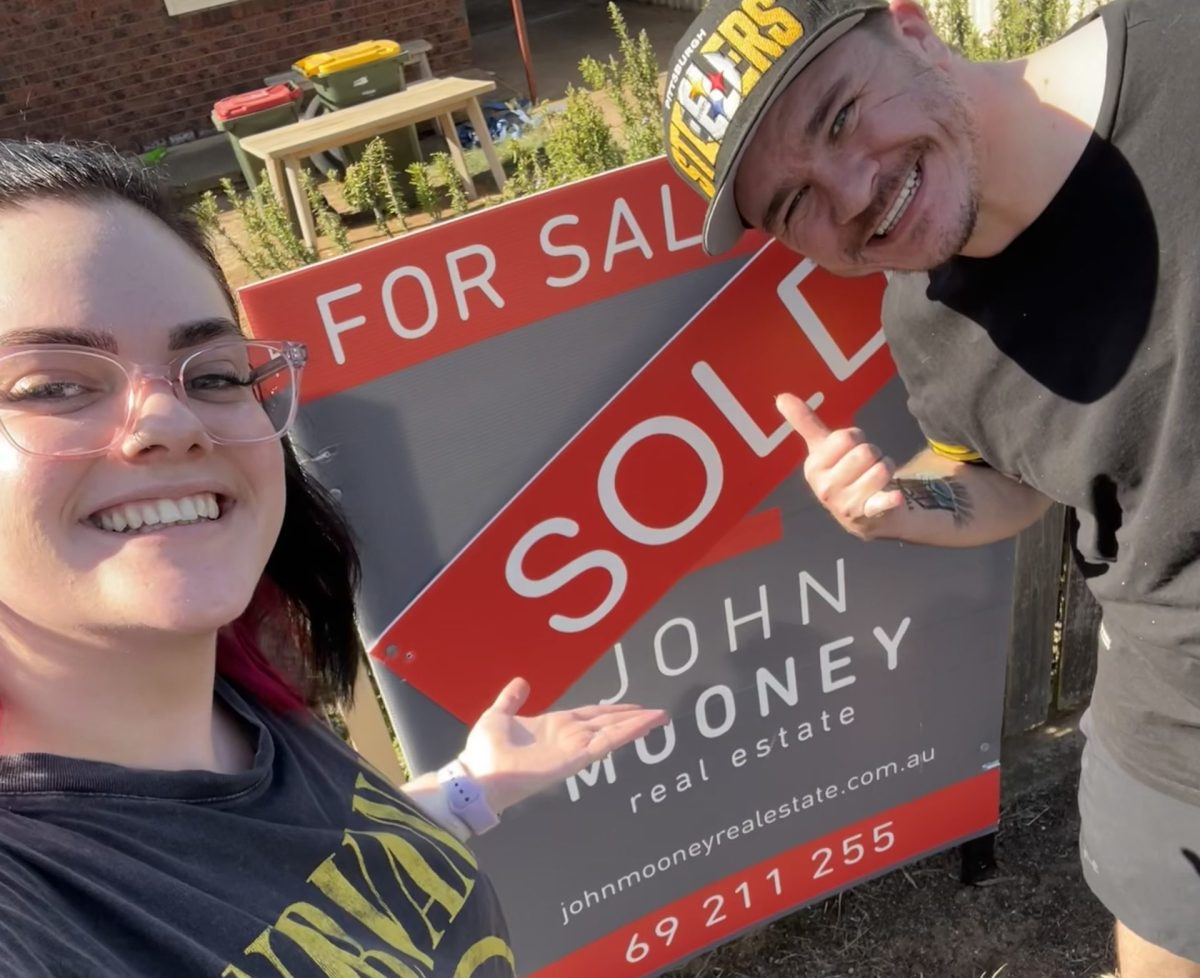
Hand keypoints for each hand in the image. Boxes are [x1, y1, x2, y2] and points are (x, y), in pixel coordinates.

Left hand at [457, 678, 668, 814]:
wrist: (478, 774)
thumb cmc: (485, 749)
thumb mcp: (498, 714)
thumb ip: (511, 700)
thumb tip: (521, 682)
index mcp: (554, 725)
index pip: (590, 715)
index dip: (612, 709)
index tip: (633, 705)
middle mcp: (568, 737)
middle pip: (607, 723)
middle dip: (632, 717)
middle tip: (657, 712)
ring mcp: (574, 749)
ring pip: (612, 732)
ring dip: (636, 724)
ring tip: (660, 716)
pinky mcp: (575, 760)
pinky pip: (605, 744)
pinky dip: (626, 734)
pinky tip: (644, 726)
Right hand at [776, 393, 902, 538]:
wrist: (860, 515)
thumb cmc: (841, 472)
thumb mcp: (821, 448)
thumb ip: (804, 422)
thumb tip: (781, 397)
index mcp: (813, 468)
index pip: (846, 437)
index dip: (856, 438)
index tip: (850, 449)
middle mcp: (826, 488)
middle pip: (865, 452)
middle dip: (873, 454)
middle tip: (865, 466)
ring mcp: (845, 504)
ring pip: (881, 469)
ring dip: (886, 468)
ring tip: (875, 478)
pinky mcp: (867, 515)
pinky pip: (882, 502)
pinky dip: (890, 499)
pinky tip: (895, 496)